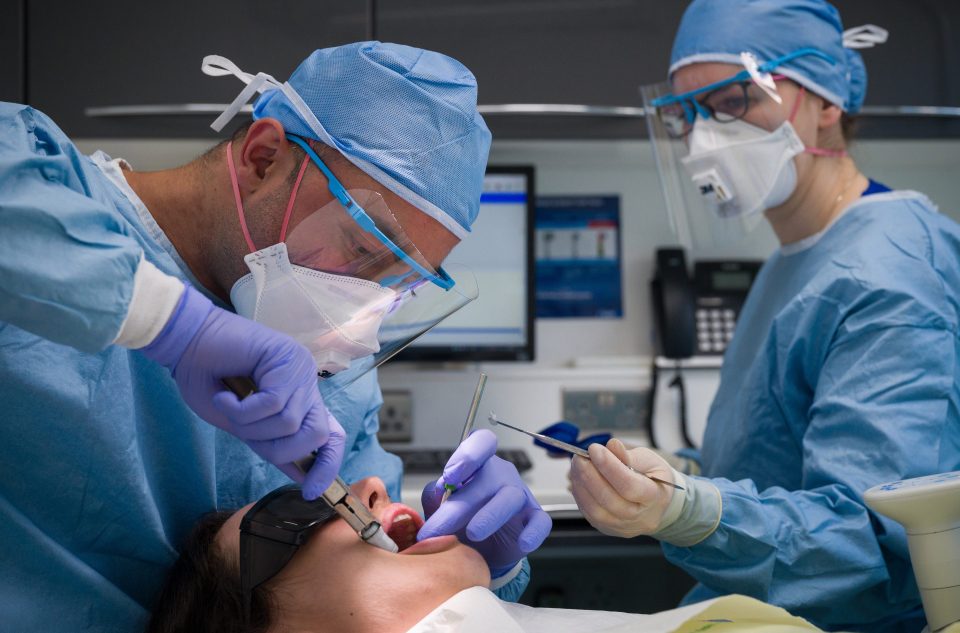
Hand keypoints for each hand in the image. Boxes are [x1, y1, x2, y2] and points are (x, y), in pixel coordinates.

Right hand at [139, 284, 344, 498]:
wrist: (185, 343)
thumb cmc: (207, 380)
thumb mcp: (242, 426)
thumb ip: (273, 445)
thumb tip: (304, 478)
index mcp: (300, 400)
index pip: (332, 435)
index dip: (327, 465)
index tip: (311, 492)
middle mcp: (306, 384)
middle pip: (316, 435)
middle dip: (277, 447)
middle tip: (243, 432)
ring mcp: (300, 369)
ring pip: (290, 423)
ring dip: (251, 426)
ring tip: (229, 406)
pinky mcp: (289, 358)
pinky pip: (272, 404)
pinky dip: (241, 410)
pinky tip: (225, 396)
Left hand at [419, 430, 551, 574]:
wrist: (481, 552)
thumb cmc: (462, 522)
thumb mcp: (441, 509)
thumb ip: (434, 497)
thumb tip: (436, 490)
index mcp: (478, 465)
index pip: (481, 443)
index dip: (467, 455)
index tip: (450, 477)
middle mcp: (500, 475)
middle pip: (487, 478)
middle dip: (460, 504)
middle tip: (438, 527)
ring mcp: (519, 496)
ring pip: (511, 497)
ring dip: (491, 515)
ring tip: (472, 534)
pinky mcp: (534, 519)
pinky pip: (540, 521)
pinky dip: (533, 532)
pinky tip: (522, 543)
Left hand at [569, 438, 675, 537]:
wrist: (655, 504)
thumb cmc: (653, 478)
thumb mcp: (649, 461)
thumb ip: (629, 455)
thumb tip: (611, 445)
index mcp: (656, 498)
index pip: (630, 486)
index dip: (609, 466)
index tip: (595, 449)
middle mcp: (640, 518)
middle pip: (611, 501)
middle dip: (590, 476)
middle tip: (579, 457)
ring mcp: (623, 527)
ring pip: (596, 511)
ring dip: (581, 486)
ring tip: (577, 466)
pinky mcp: (608, 529)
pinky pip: (589, 514)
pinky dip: (580, 495)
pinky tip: (578, 479)